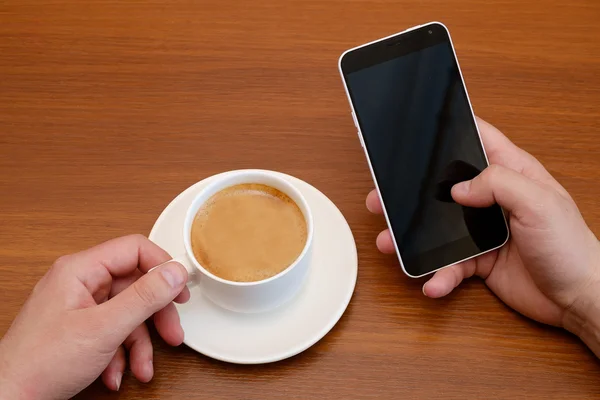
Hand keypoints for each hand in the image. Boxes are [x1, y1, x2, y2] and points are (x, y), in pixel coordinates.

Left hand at [0, 234, 189, 399]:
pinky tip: (118, 373)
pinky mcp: (81, 328)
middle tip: (173, 332)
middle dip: (156, 315)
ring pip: (128, 313)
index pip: (134, 249)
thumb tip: (175, 272)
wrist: (10, 399)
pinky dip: (122, 353)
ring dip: (140, 343)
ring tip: (144, 366)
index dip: (162, 267)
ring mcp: (80, 306)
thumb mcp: (104, 328)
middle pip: (135, 285)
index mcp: (81, 270)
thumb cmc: (40, 363)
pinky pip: (115, 331)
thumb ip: (144, 297)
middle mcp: (81, 282)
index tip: (181, 288)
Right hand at [366, 118, 599, 353]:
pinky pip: (450, 264)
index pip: (478, 139)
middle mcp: (494, 199)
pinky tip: (432, 283)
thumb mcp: (540, 203)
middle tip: (382, 197)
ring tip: (389, 242)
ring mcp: (484, 231)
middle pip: (445, 187)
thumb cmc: (571, 247)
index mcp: (512, 174)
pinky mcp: (479, 260)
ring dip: (413, 236)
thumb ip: (498, 184)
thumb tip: (458, 188)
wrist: (579, 298)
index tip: (417, 130)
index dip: (450, 131)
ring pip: (439, 228)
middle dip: (413, 193)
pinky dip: (439, 274)